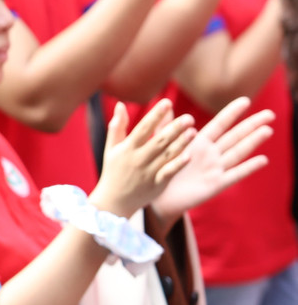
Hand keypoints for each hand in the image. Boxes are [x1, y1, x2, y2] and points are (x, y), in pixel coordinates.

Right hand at [90, 100, 195, 216]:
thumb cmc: (113, 171)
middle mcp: (138, 159)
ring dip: (181, 143)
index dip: (155, 115)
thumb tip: (120, 104)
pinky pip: (169, 173)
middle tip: (188, 117)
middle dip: (174, 128)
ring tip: (192, 131)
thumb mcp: (111, 148)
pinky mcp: (157, 185)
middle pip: (158, 141)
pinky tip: (189, 155)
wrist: (113, 202)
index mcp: (127, 148)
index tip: (167, 102)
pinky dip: (178, 164)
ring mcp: (148, 173)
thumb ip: (117, 126)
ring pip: (167, 155)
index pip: (143, 128)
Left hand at [153, 97, 273, 223]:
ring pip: (237, 152)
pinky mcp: (216, 184)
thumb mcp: (164, 147)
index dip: (231, 113)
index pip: (219, 124)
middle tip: (270, 114)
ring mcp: (215, 169)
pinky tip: (262, 160)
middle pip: (235, 136)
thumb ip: (166, 127)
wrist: (161, 198)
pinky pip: (234, 175)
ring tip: (268, 130)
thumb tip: (164, 104)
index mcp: (199, 142)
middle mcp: (211, 154)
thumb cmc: (163, 170)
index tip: (245, 100)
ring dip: (252, 142)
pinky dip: (248, 168)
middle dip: (252, 125)